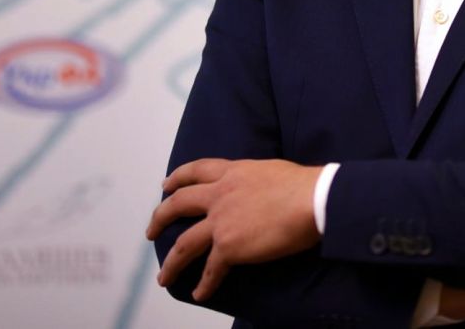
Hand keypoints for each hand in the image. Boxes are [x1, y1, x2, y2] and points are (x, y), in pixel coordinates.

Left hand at [146, 158, 321, 301]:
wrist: (313, 200)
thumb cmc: (304, 185)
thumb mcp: (270, 171)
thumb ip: (255, 181)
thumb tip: (259, 192)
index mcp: (233, 172)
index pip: (197, 170)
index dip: (177, 178)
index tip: (165, 186)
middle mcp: (220, 194)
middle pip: (178, 205)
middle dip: (160, 218)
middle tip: (151, 231)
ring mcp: (221, 221)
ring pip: (184, 244)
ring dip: (172, 263)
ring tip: (164, 277)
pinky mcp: (229, 246)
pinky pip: (211, 270)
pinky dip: (204, 284)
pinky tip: (199, 294)